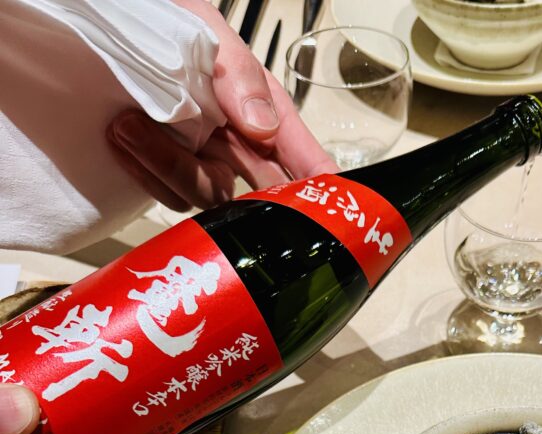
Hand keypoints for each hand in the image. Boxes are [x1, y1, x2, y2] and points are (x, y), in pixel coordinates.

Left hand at [106, 0, 336, 211]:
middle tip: (196, 150)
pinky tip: (120, 137)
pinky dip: (143, 169)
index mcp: (256, 105)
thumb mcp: (207, 28)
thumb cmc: (162, 17)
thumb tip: (263, 126)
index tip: (329, 197)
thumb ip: (240, 73)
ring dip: (167, 164)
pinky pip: (165, 192)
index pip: (294, 148)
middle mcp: (234, 140)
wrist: (103, 23)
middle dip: (221, 177)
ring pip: (204, 193)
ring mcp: (199, 158)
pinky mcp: (164, 169)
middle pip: (253, 188)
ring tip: (127, 124)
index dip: (313, 176)